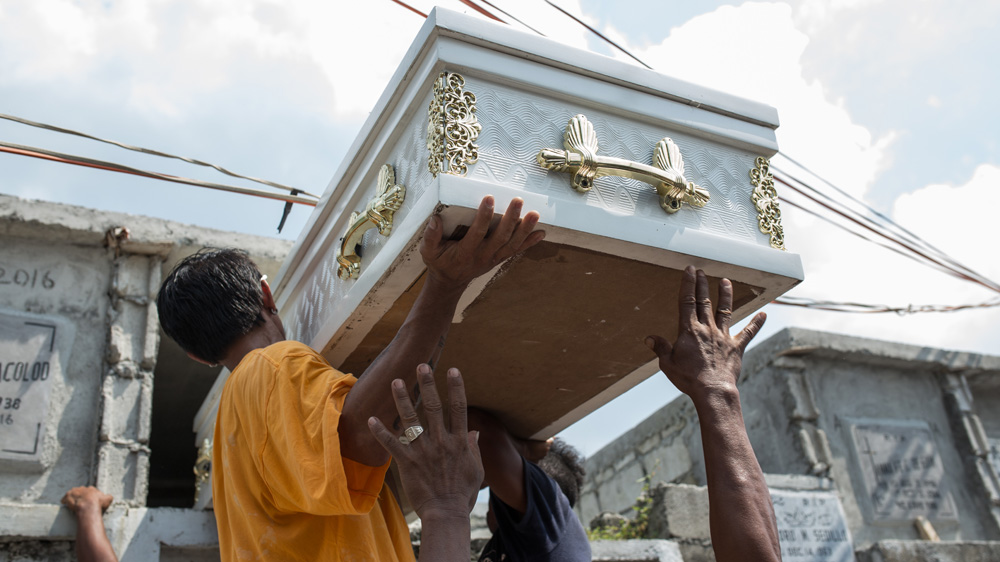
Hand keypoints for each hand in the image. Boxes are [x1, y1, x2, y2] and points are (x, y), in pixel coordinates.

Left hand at [61, 487, 112, 514]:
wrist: (88, 506)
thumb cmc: (98, 503)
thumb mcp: (108, 499)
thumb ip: (108, 497)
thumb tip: (109, 497)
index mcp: (92, 489)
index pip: (90, 490)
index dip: (90, 495)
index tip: (90, 499)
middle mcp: (83, 488)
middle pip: (81, 490)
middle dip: (81, 495)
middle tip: (81, 501)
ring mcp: (75, 492)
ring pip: (73, 493)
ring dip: (72, 496)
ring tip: (72, 501)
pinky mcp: (68, 496)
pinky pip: (65, 498)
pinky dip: (64, 500)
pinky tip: (63, 503)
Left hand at [368, 364, 483, 519]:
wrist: (446, 514)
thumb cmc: (462, 494)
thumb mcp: (476, 469)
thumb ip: (473, 448)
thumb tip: (473, 431)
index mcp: (459, 442)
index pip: (459, 408)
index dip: (456, 388)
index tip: (453, 370)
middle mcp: (441, 442)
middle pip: (433, 407)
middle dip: (428, 384)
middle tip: (421, 365)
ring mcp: (423, 452)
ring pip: (411, 420)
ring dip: (402, 399)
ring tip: (396, 381)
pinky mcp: (407, 463)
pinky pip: (392, 445)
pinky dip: (381, 432)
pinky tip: (371, 419)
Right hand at [419, 196, 544, 289]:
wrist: (450, 282)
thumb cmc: (439, 262)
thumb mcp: (428, 252)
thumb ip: (430, 236)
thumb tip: (435, 219)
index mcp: (465, 252)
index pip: (477, 233)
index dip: (483, 217)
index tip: (489, 198)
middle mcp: (483, 256)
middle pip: (501, 237)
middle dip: (511, 219)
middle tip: (518, 200)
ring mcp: (493, 258)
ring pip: (512, 244)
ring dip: (525, 229)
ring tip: (535, 214)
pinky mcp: (499, 258)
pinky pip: (516, 250)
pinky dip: (529, 243)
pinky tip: (541, 233)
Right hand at [645, 266, 764, 401]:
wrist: (713, 390)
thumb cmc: (689, 378)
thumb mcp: (668, 363)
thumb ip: (661, 348)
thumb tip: (649, 338)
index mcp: (689, 330)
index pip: (687, 301)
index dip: (688, 284)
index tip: (689, 270)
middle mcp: (707, 329)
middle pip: (704, 301)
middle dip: (702, 284)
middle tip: (702, 271)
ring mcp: (723, 336)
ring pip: (725, 310)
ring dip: (725, 295)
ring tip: (726, 281)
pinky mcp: (736, 347)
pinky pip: (748, 332)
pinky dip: (756, 323)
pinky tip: (764, 314)